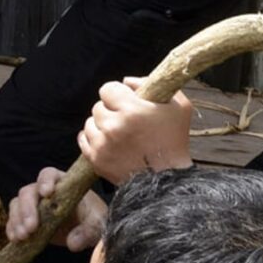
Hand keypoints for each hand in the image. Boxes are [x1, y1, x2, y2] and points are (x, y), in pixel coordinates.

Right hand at [3, 166, 107, 252]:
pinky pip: (13, 220)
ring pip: (17, 205)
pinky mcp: (26, 219)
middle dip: (27, 209)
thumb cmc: (93, 220)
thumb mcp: (97, 225)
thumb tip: (72, 243)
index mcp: (62, 184)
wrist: (85, 230)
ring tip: (23, 236)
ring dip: (17, 220)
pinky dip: (12, 229)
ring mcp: (32, 205)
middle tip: (31, 227)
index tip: (46, 193)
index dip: (45, 181)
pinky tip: (16, 240)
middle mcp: (43, 192)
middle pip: (28, 192)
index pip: (49, 174)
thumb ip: (88, 232)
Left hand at [77, 78, 195, 183]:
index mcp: (132, 110)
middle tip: (126, 121)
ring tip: (119, 134)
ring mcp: (102, 144)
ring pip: (90, 123)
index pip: (107, 88)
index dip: (118, 93)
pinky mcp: (96, 160)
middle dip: (111, 110)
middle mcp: (113, 126)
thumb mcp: (179, 106)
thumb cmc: (175, 142)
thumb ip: (153, 84)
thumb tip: (126, 81)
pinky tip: (107, 142)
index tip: (126, 101)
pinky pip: (83, 139)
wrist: (167, 181)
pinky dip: (93, 139)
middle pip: (98, 106)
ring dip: (101, 125)